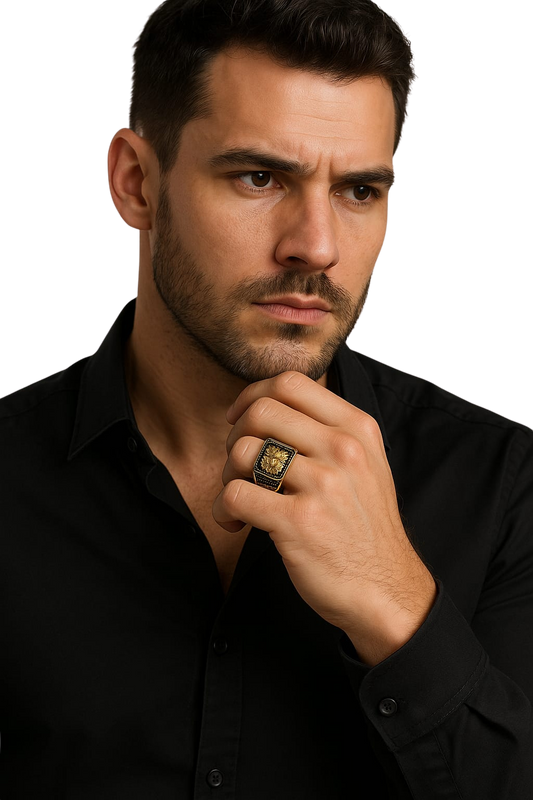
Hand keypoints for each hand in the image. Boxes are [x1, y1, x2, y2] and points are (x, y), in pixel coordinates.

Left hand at [212, 371, 435, 664]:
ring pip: (243, 451)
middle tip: (240, 467)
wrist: (386, 590)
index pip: (291, 383)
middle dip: (236, 436)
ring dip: (228, 476)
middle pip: (261, 411)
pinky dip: (223, 510)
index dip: (253, 395)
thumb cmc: (364, 527)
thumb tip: (268, 405)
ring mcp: (323, 484)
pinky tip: (235, 523)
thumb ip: (328, 431)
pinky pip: (235, 494)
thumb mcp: (366, 464)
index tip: (240, 420)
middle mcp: (343, 449)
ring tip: (241, 499)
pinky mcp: (299, 522)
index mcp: (357, 429)